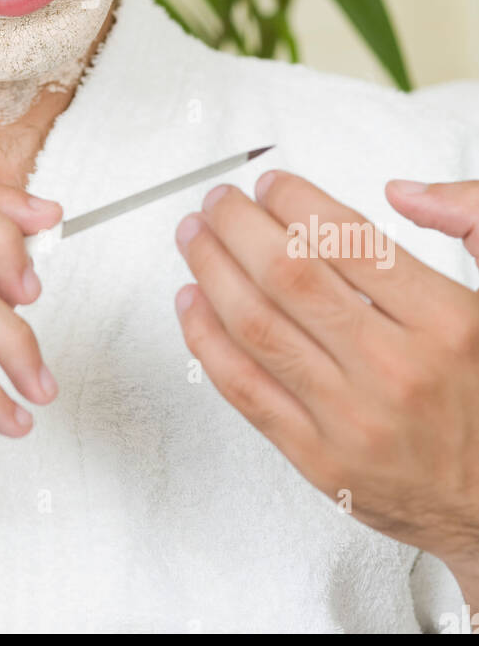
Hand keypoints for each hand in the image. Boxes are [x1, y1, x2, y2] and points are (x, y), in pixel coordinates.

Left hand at [173, 169, 478, 604]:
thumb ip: (468, 226)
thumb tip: (405, 191)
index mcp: (444, 323)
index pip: (347, 238)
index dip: (295, 201)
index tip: (271, 184)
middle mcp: (395, 369)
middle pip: (287, 275)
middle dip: (238, 224)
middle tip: (220, 202)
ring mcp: (351, 419)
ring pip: (256, 326)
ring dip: (211, 269)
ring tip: (195, 239)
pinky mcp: (318, 460)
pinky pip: (244, 388)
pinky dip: (206, 340)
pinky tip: (193, 304)